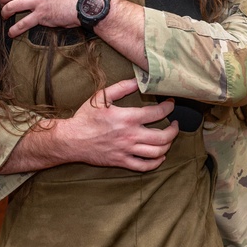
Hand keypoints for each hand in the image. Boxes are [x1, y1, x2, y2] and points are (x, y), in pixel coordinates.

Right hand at [58, 79, 177, 171]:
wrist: (71, 140)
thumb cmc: (86, 117)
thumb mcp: (102, 97)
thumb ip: (122, 87)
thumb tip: (139, 80)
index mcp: (128, 118)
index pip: (157, 113)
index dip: (168, 107)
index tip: (171, 103)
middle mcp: (130, 136)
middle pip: (163, 136)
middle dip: (174, 129)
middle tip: (175, 124)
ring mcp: (127, 150)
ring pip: (157, 152)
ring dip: (168, 145)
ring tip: (169, 138)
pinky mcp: (121, 162)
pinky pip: (144, 166)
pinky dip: (156, 163)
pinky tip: (160, 156)